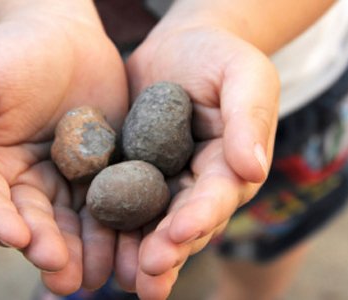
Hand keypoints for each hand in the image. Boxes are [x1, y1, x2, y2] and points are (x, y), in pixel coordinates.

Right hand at [0, 3, 127, 294]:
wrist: (62, 34)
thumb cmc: (9, 52)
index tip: (18, 238)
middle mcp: (25, 184)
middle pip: (34, 224)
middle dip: (48, 250)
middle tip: (63, 274)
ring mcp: (66, 182)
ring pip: (73, 225)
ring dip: (84, 252)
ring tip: (97, 276)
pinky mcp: (102, 175)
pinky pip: (110, 205)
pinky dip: (118, 229)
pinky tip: (129, 248)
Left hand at [122, 25, 279, 298]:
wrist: (180, 47)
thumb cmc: (218, 56)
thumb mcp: (244, 74)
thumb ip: (250, 117)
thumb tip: (253, 169)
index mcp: (232, 167)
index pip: (217, 196)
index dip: (200, 217)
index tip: (178, 234)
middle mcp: (199, 185)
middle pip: (185, 224)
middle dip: (168, 251)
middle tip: (147, 277)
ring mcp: (166, 185)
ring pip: (153, 225)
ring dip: (140, 255)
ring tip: (125, 281)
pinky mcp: (134, 177)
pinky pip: (122, 204)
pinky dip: (112, 228)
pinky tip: (94, 249)